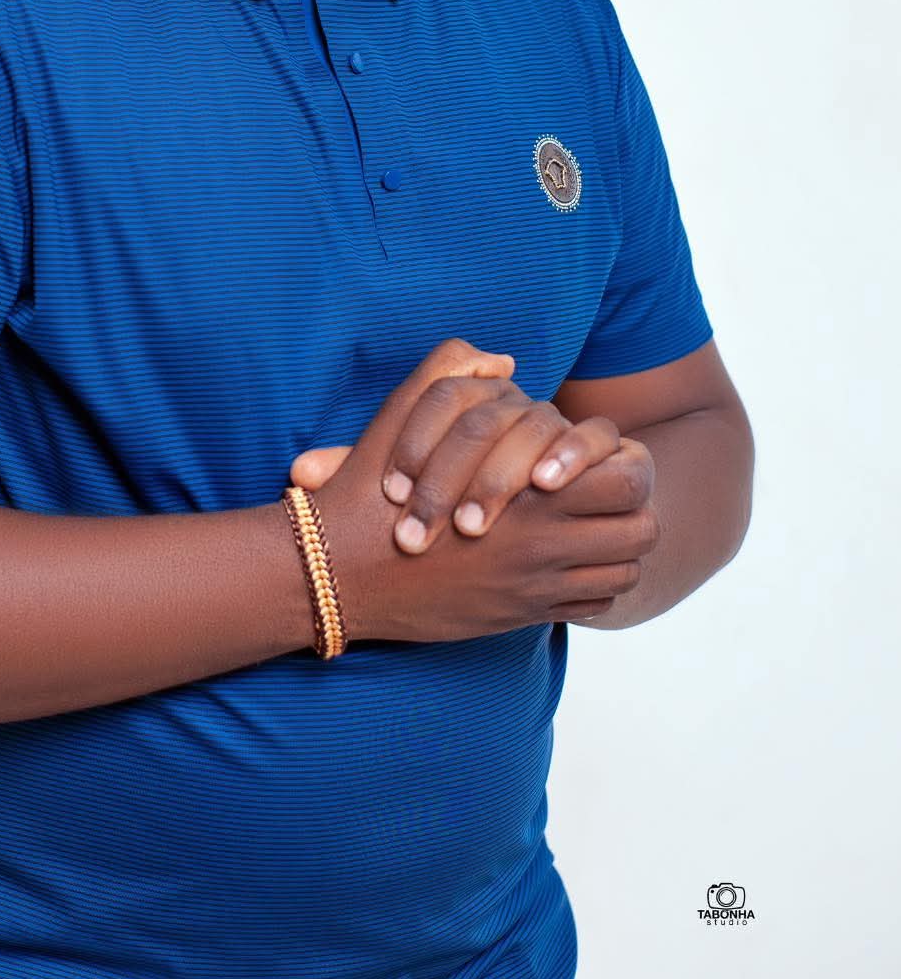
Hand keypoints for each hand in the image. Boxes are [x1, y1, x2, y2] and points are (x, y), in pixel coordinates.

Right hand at [295, 347, 657, 640]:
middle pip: (641, 527)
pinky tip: (564, 562)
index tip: (597, 454)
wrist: (339, 578)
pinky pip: (593, 604)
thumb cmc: (370, 495)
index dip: (623, 460)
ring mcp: (536, 588)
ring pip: (624, 570)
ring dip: (615, 546)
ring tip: (590, 524)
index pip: (625, 477)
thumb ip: (448, 372)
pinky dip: (593, 584)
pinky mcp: (522, 617)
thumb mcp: (402, 416)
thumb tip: (502, 361)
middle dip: (632, 505)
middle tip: (604, 488)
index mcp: (528, 491)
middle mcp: (544, 544)